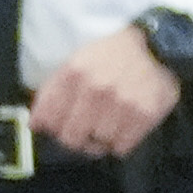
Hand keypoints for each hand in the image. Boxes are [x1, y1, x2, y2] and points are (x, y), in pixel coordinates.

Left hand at [26, 24, 182, 160]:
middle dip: (76, 138)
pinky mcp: (144, 115)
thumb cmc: (112, 55)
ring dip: (100, 140)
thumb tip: (35, 125)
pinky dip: (120, 142)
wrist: (157, 46)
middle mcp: (96, 89)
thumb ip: (54, 91)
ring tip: (109, 123)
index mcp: (74, 73)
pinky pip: (121, 147)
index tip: (57, 127)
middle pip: (71, 138)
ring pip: (97, 145)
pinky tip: (124, 125)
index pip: (47, 119)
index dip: (50, 128)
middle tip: (85, 130)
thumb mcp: (78, 61)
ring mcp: (122, 103)